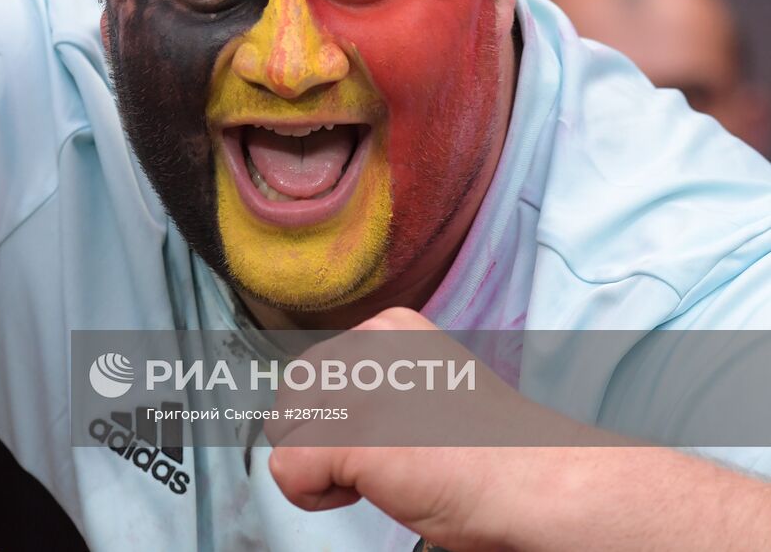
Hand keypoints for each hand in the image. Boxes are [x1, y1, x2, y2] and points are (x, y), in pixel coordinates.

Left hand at [266, 308, 598, 550]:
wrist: (537, 486)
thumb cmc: (492, 454)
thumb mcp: (426, 385)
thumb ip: (376, 380)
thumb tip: (316, 404)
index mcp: (388, 328)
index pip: (314, 370)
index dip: (341, 416)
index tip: (396, 435)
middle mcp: (367, 345)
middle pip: (292, 398)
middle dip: (322, 438)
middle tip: (388, 460)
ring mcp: (356, 388)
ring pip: (286, 434)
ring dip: (324, 467)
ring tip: (387, 473)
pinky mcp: (348, 434)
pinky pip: (286, 469)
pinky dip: (314, 496)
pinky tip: (370, 492)